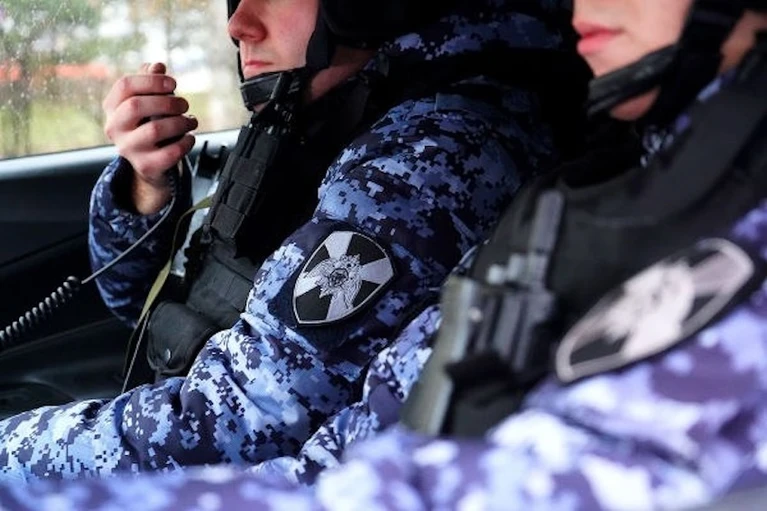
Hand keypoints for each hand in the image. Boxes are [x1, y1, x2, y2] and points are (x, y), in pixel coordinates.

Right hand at [102, 63, 198, 213]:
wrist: (149, 164)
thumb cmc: (149, 125)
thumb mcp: (147, 101)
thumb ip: (150, 82)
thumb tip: (157, 65)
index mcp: (111, 107)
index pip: (125, 85)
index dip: (152, 81)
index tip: (173, 84)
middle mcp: (114, 128)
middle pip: (136, 106)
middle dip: (167, 102)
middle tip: (184, 104)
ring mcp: (128, 149)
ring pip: (155, 129)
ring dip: (180, 122)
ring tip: (191, 121)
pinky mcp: (145, 166)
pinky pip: (170, 152)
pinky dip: (186, 142)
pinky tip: (190, 137)